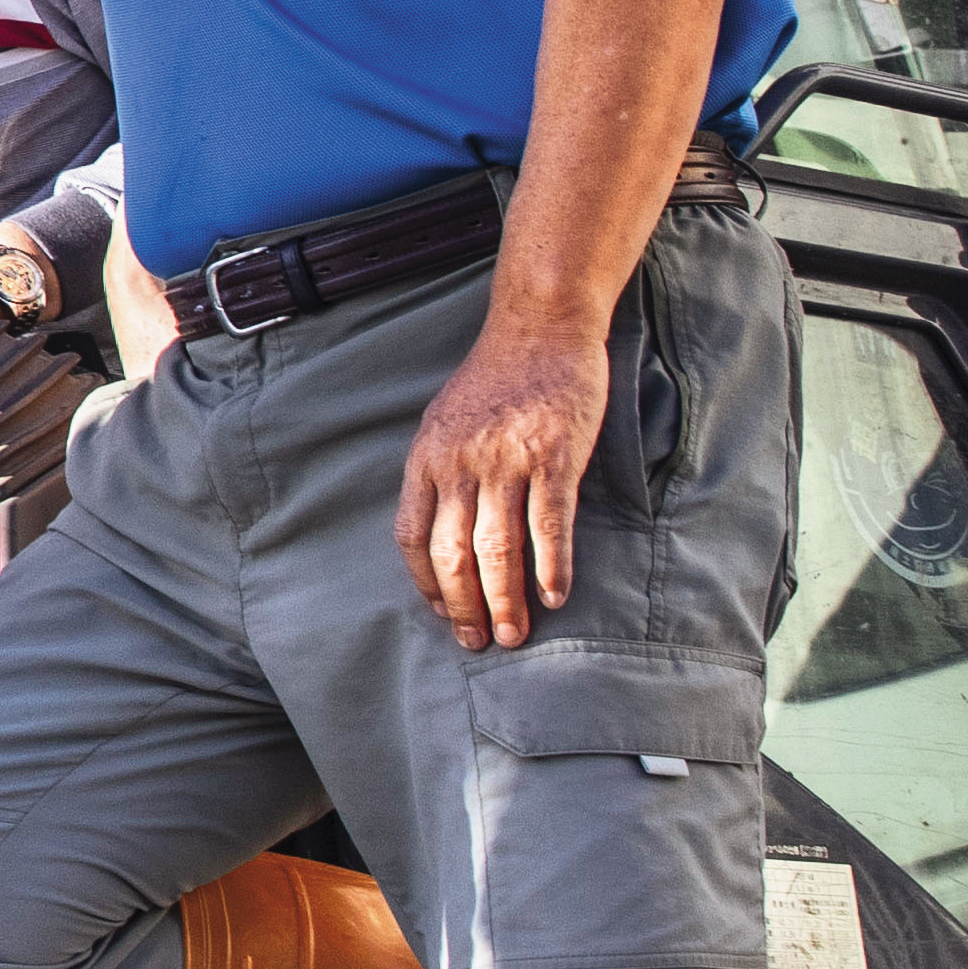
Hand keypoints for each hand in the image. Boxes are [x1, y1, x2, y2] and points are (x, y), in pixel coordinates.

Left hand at [400, 312, 611, 647]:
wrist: (540, 326)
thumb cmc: (496, 379)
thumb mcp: (445, 423)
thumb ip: (442, 474)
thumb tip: (446, 535)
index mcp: (427, 457)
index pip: (412, 537)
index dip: (426, 583)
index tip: (441, 613)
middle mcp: (460, 463)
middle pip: (452, 553)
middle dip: (463, 607)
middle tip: (478, 642)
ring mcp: (508, 460)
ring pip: (499, 549)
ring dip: (505, 601)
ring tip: (514, 635)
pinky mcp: (555, 457)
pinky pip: (550, 525)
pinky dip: (551, 568)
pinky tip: (554, 596)